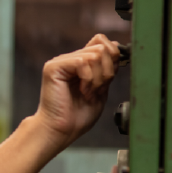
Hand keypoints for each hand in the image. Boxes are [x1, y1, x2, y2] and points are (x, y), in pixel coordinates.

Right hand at [33, 34, 119, 148]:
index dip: (112, 58)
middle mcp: (70, 59)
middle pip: (102, 47)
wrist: (61, 130)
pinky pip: (82, 62)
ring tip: (88, 93)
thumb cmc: (78, 116)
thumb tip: (118, 48)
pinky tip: (82, 91)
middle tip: (97, 91)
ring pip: (95, 54)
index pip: (102, 42)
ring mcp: (61, 62)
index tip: (108, 81)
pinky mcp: (53, 67)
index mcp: (81, 63)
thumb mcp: (101, 89)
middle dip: (107, 71)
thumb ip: (108, 69)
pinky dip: (88, 79)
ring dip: (98, 78)